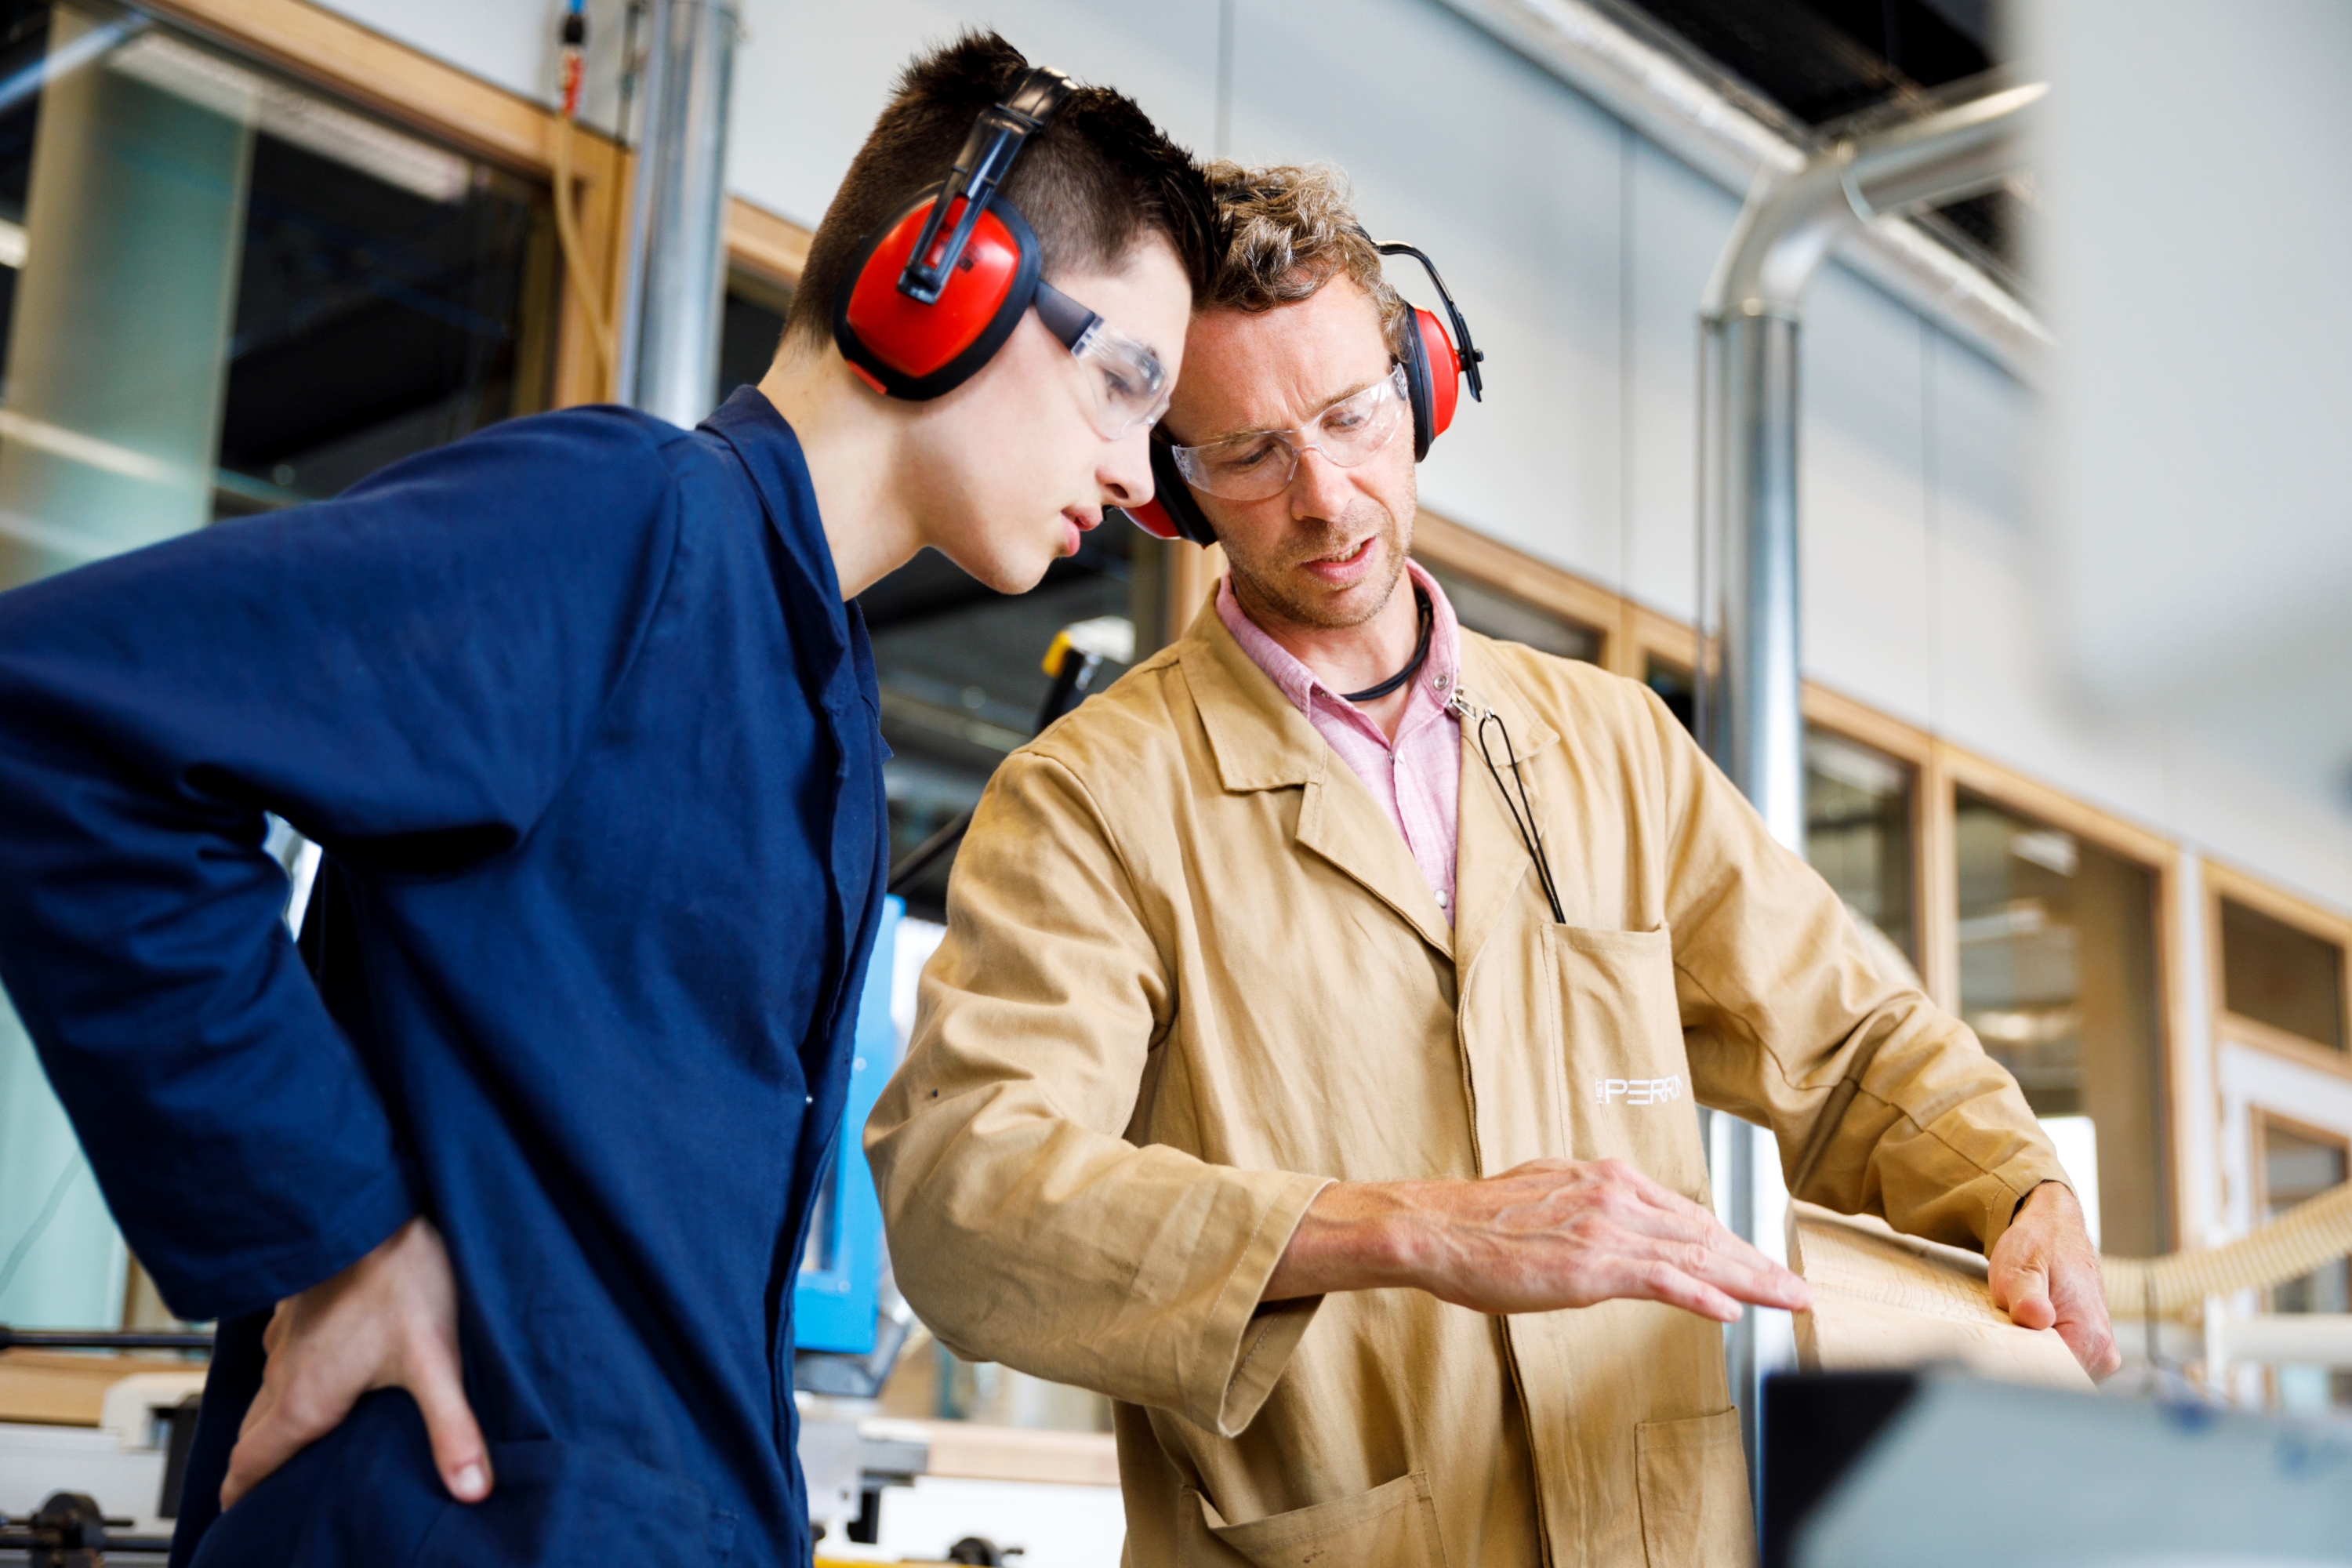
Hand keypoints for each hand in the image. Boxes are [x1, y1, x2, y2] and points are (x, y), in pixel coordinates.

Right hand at [222, 1216, 491, 1509]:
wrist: (372, 1206)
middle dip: (257, 1469)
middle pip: (254, 1436)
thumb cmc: (402, 1277)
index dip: (242, 1499)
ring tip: (298, 1441)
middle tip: (270, 1493)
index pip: (250, 1466)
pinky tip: (319, 1371)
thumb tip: (471, 1488)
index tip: (242, 1521)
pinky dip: (290, 1375)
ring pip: (266, 1393)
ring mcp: (285, 1338)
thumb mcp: (435, 1361)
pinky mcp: (296, 1307)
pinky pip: (281, 1354)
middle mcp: (282, 1373)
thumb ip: (451, 1428)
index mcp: (304, 1401)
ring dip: (273, 1421)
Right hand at [1265, 1157, 1811, 1321]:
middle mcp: (1615, 1195)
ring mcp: (1606, 1227)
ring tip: (1786, 1299)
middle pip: (1704, 1232)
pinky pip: (1661, 1280)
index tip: (1761, 1263)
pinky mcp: (1591, 1263)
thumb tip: (1614, 1226)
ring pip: (1695, 1255)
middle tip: (1796, 1289)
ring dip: (1750, 1280)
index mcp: (1605, 1179)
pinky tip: (1729, 1311)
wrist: (1433, 1228)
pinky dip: (1701, 1296)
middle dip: (1757, 1263)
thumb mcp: (1546, 1197)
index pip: (1686, 1214)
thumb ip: (1589, 1208)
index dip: (1731, 1242)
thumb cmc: (1477, 1224)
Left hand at [1988, 1181, 2120, 1378]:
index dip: (2021, 1375)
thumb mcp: (2022, 1267)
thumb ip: (2027, 1296)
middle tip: (2000, 1345)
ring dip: (2031, 1362)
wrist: (2054, 1230)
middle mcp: (2102, 1353)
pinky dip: (2038, 1357)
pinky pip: (2059, 1367)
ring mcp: (2098, 1355)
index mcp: (2089, 1337)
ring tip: (2013, 1334)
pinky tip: (2024, 1337)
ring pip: (2056, 1377)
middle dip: (2025, 1372)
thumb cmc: (2038, 1246)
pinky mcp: (2088, 1351)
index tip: (1998, 1362)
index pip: (2054, 1382)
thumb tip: (2036, 1317)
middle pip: (2055, 1384)